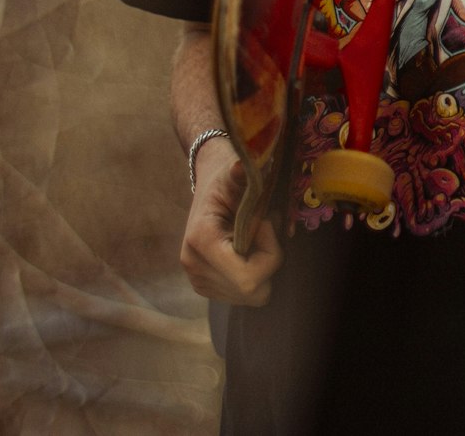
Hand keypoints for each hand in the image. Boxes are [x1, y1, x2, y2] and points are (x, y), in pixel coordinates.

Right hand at [180, 140, 282, 304]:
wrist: (209, 184)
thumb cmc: (227, 178)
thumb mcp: (237, 173)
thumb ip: (242, 174)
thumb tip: (241, 166)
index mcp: (201, 240)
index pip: (247, 278)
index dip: (269, 254)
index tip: (267, 222)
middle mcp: (194, 266)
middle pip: (253, 292)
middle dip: (269, 261)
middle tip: (266, 228)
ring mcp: (198, 280)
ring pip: (252, 297)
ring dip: (263, 268)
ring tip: (257, 237)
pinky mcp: (205, 286)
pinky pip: (244, 295)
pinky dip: (255, 274)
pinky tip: (250, 250)